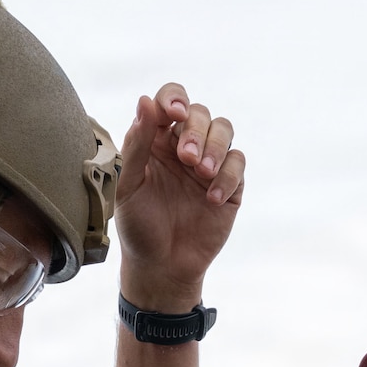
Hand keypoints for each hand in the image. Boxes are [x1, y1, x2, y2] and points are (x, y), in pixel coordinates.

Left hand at [113, 84, 245, 309]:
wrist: (162, 267)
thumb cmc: (138, 226)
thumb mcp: (129, 186)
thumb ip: (137, 144)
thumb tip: (145, 101)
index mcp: (156, 140)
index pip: (169, 101)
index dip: (174, 99)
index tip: (174, 115)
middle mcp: (184, 146)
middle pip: (200, 113)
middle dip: (196, 131)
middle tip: (187, 159)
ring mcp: (208, 164)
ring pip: (224, 130)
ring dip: (215, 147)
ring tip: (201, 174)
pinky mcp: (229, 185)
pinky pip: (238, 163)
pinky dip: (228, 176)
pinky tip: (212, 199)